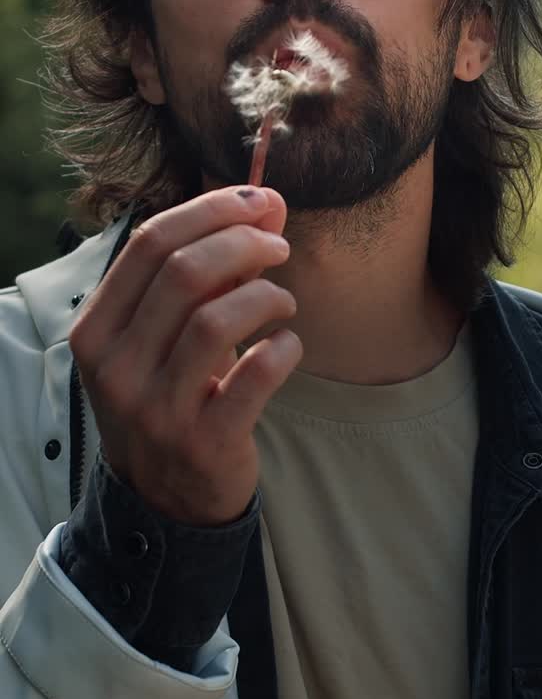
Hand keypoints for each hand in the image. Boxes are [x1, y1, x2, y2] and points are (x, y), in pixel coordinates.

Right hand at [68, 187, 301, 525]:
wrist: (165, 497)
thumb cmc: (169, 393)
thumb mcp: (165, 334)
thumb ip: (209, 267)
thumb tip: (269, 202)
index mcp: (97, 330)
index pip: (150, 243)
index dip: (211, 210)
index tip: (257, 201)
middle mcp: (117, 368)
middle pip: (184, 272)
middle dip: (244, 243)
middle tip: (278, 246)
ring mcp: (157, 409)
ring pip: (216, 319)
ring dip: (265, 294)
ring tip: (282, 301)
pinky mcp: (205, 443)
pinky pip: (256, 377)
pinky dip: (284, 349)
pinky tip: (287, 345)